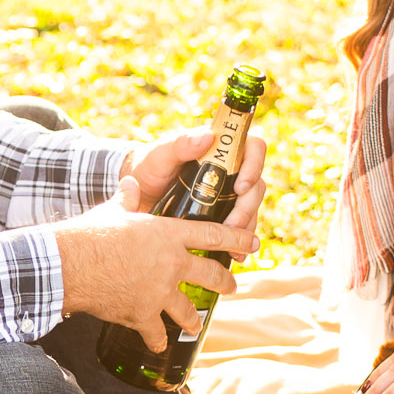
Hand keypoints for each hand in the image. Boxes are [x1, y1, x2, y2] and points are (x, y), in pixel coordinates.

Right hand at [54, 174, 248, 341]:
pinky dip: (158, 340)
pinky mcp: (143, 314)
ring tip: (196, 324)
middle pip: (211, 275)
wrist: (71, 264)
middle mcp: (171, 264)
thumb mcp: (113, 212)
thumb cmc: (91, 234)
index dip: (237, 239)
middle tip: (231, 286)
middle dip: (225, 282)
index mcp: (168, 234)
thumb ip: (127, 198)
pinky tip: (160, 345)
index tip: (253, 244)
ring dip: (193, 319)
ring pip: (188, 310)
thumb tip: (130, 182)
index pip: (213, 235)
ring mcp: (159, 292)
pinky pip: (157, 333)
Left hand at [124, 128, 270, 247]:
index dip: (254, 165)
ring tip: (233, 247)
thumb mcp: (160, 156)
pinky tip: (234, 257)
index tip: (240, 187)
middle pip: (256, 185)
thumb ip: (180, 144)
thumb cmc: (148, 168)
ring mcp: (229, 194)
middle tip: (232, 226)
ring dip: (245, 228)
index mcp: (221, 149)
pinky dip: (239, 243)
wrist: (137, 197)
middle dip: (248, 207)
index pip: (253, 148)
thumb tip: (208, 136)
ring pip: (251, 209)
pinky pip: (240, 228)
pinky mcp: (223, 215)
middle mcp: (231, 170)